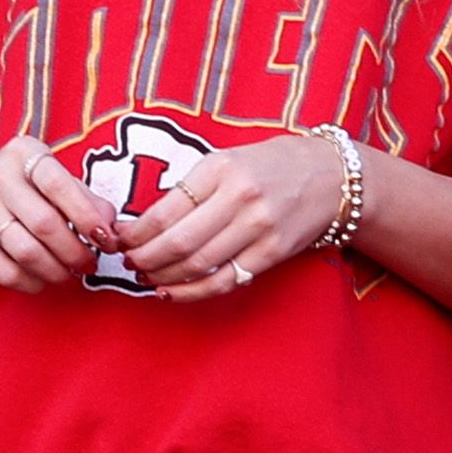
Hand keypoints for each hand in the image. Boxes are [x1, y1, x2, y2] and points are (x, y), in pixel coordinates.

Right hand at [0, 134, 122, 293]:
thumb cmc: (25, 184)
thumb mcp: (54, 176)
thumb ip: (86, 198)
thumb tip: (111, 227)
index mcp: (23, 153)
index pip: (59, 186)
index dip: (88, 217)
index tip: (107, 240)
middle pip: (44, 224)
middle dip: (75, 251)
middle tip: (90, 264)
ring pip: (26, 252)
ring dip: (56, 271)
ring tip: (71, 274)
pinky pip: (4, 272)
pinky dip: (31, 283)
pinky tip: (44, 280)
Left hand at [114, 131, 346, 301]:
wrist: (332, 177)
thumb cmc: (272, 165)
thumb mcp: (228, 160)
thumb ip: (193, 188)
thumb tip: (146, 223)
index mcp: (221, 169)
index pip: (165, 210)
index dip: (135, 233)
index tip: (119, 240)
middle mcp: (239, 198)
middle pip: (178, 242)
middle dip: (144, 259)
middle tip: (128, 264)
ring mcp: (259, 228)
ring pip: (198, 265)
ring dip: (164, 278)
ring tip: (146, 278)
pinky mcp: (272, 253)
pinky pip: (224, 281)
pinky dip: (193, 292)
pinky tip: (173, 292)